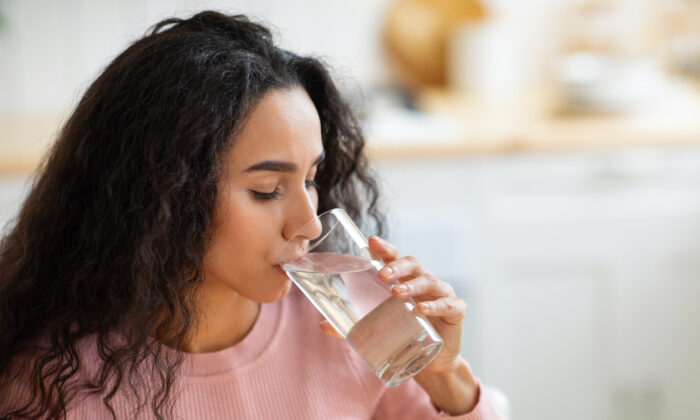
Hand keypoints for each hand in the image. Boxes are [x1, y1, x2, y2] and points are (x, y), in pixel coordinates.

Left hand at [319, 235, 465, 373]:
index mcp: (405, 279)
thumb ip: (351, 327)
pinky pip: (449, 304)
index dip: (384, 248)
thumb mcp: (378, 328)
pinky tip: (423, 310)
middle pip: (413, 264)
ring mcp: (441, 294)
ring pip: (429, 281)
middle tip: (382, 274)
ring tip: (397, 293)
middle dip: (397, 266)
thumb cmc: (404, 335)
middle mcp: (423, 281)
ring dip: (413, 285)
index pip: (394, 258)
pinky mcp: (456, 311)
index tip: (371, 241)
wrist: (433, 362)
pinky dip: (437, 305)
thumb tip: (322, 325)